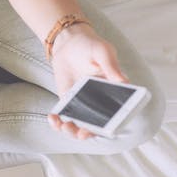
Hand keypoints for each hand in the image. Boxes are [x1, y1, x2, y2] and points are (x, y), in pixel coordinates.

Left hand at [47, 24, 128, 138]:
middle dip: (89, 133)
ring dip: (72, 131)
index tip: (106, 129)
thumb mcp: (103, 52)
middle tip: (82, 133)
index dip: (113, 125)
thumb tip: (124, 81)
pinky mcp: (68, 103)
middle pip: (97, 125)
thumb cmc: (90, 45)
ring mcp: (83, 104)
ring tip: (64, 126)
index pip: (117, 113)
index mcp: (114, 92)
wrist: (68, 43)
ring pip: (79, 125)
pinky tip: (52, 118)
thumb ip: (112, 67)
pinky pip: (64, 117)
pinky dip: (57, 122)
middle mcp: (100, 102)